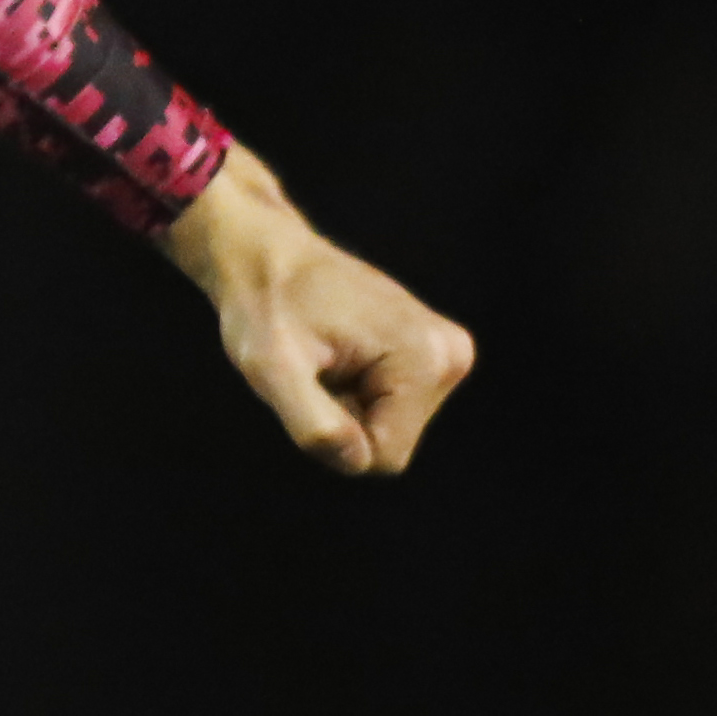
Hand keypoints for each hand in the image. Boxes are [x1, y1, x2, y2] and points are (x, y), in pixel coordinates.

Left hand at [163, 146, 476, 473]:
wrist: (266, 255)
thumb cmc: (264, 306)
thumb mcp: (272, 368)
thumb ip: (313, 424)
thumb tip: (356, 460)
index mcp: (425, 359)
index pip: (383, 457)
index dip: (333, 433)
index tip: (311, 381)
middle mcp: (451, 354)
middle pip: (391, 445)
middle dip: (343, 418)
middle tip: (316, 367)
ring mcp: (447, 352)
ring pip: (390, 430)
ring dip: (348, 406)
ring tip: (326, 358)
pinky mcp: (433, 353)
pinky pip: (391, 411)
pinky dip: (356, 393)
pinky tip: (339, 354)